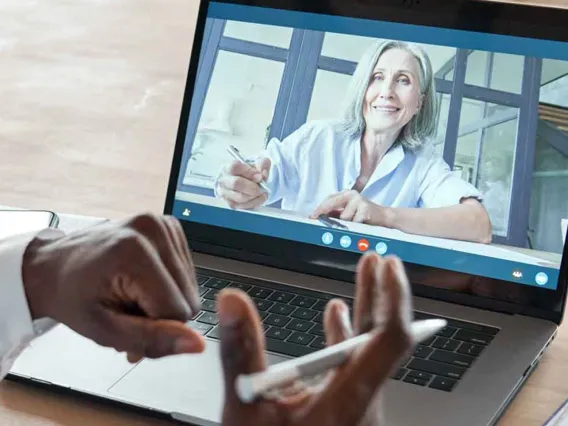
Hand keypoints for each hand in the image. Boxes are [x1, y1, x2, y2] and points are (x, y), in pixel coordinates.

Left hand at [22, 213, 204, 361]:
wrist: (55, 266)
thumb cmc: (71, 295)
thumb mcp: (104, 330)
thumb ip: (152, 339)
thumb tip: (196, 343)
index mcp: (134, 251)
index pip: (178, 311)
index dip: (156, 329)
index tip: (127, 324)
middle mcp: (153, 230)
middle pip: (189, 300)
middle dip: (161, 316)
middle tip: (127, 311)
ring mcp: (163, 224)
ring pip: (191, 289)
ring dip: (164, 301)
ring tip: (131, 295)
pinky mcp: (170, 226)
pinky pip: (187, 273)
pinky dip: (167, 285)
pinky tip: (142, 281)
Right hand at [216, 157, 270, 209]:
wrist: (247, 183)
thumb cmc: (250, 173)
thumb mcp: (258, 164)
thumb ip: (262, 164)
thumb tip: (263, 174)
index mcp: (228, 168)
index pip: (234, 167)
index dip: (249, 172)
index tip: (260, 176)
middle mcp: (224, 181)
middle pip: (235, 183)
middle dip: (252, 187)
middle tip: (261, 188)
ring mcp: (226, 194)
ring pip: (240, 197)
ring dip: (255, 196)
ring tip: (262, 192)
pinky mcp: (231, 205)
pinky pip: (243, 206)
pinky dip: (255, 203)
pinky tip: (259, 198)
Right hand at [217, 253, 412, 425]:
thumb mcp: (245, 406)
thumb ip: (240, 351)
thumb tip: (233, 302)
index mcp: (348, 399)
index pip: (389, 341)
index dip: (395, 300)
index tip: (389, 269)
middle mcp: (361, 399)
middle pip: (383, 338)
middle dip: (383, 293)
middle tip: (381, 261)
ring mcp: (355, 403)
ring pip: (369, 348)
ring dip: (367, 308)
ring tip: (367, 274)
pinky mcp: (344, 405)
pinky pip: (354, 362)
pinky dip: (346, 333)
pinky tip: (336, 314)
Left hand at [311, 190, 391, 225]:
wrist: (383, 217)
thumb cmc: (364, 215)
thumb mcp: (348, 212)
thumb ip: (335, 213)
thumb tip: (320, 217)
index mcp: (346, 194)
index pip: (329, 199)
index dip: (320, 208)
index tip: (312, 216)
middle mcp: (351, 194)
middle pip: (332, 202)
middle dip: (323, 212)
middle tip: (315, 218)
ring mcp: (359, 200)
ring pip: (343, 216)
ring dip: (347, 223)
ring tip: (355, 222)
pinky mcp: (365, 208)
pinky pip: (354, 221)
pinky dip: (356, 226)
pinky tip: (361, 223)